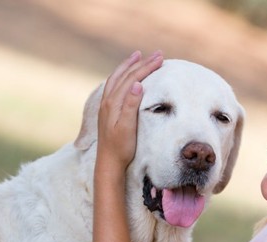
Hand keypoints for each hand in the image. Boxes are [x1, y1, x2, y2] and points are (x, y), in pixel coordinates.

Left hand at [96, 50, 163, 171]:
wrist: (108, 162)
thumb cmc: (121, 147)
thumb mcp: (128, 127)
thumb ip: (131, 105)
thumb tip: (138, 84)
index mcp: (114, 103)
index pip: (133, 79)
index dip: (147, 67)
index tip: (160, 59)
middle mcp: (107, 101)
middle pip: (125, 75)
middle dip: (141, 63)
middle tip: (158, 55)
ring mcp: (105, 105)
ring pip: (117, 78)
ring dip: (128, 66)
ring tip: (137, 56)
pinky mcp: (106, 111)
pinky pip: (113, 86)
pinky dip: (121, 76)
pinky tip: (125, 77)